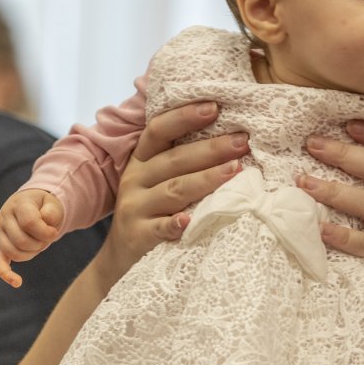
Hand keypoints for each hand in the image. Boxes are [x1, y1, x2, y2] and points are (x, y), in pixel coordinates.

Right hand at [0, 188, 64, 286]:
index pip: (29, 222)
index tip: (54, 232)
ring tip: (37, 243)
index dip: (45, 232)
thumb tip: (46, 220)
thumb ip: (52, 211)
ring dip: (32, 253)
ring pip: (14, 253)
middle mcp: (3, 218)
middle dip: (40, 243)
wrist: (30, 206)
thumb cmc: (43, 207)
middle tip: (46, 238)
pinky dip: (6, 273)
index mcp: (18, 205)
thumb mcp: (52, 203)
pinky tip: (17, 282)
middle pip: (22, 241)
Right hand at [99, 101, 248, 282]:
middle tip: (242, 141)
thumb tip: (228, 134)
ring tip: (234, 170)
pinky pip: (159, 228)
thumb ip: (181, 160)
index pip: (159, 130)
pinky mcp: (138, 236)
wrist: (121, 258)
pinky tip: (190, 220)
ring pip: (174, 190)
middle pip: (175, 160)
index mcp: (142, 160)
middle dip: (211, 149)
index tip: (214, 106)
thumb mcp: (157, 181)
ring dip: (205, 179)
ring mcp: (135, 208)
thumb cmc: (153, 212)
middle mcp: (136, 179)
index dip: (184, 117)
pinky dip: (174, 224)